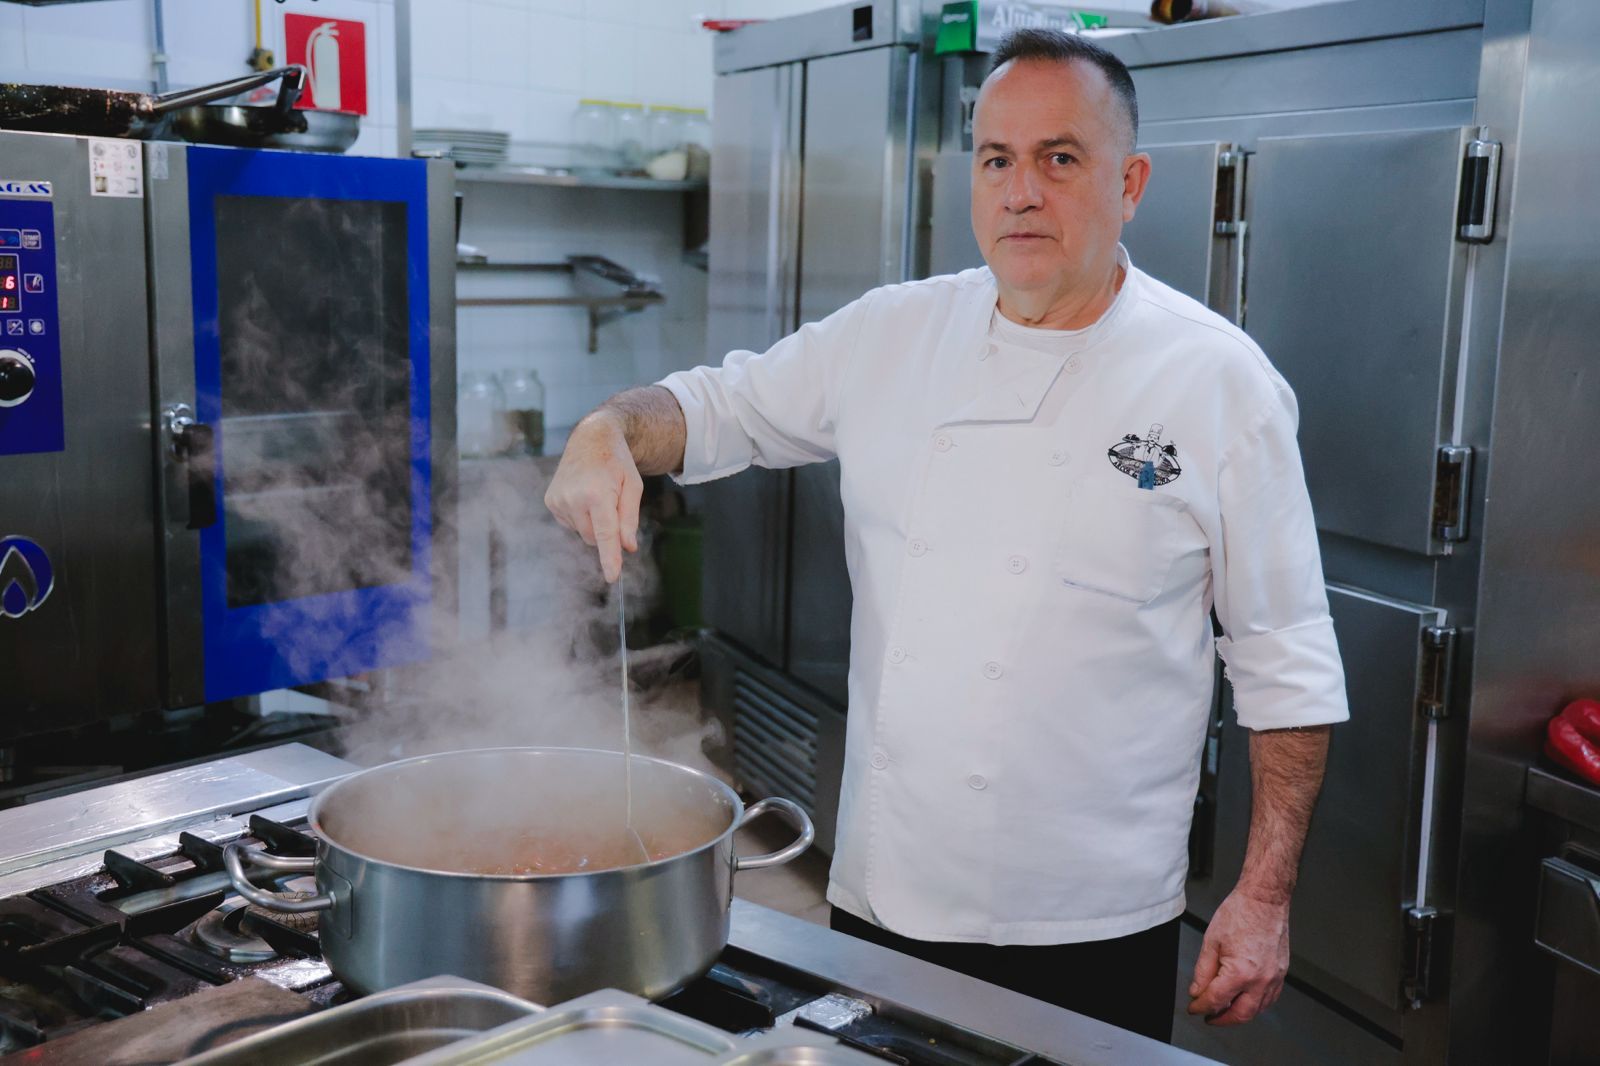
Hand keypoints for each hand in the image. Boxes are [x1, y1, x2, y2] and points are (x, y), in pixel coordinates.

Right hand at [543, 411, 642, 582]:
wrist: (591, 438)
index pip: (605, 533)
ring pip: (582, 532)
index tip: (612, 577)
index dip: (609, 557)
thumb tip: (627, 547)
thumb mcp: (633, 486)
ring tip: (596, 494)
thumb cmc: (617, 463)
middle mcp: (573, 497)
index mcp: (597, 493)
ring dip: (593, 522)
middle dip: (605, 531)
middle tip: (612, 504)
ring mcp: (558, 500)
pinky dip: (581, 517)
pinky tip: (584, 496)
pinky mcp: (551, 501)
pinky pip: (571, 524)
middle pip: (594, 537)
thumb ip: (630, 519)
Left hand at [1186, 889, 1289, 1024]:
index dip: (1200, 1007)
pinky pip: (1270, 998)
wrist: (1264, 900)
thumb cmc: (1240, 913)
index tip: (1194, 1008)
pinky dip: (1256, 1004)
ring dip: (1240, 1014)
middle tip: (1209, 1017)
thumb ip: (1202, 971)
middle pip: (1240, 1014)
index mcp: (1240, 972)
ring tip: (1224, 1011)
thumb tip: (1197, 991)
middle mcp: (1260, 979)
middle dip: (1221, 1019)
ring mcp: (1274, 978)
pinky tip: (1245, 1000)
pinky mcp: (1281, 973)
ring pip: (1258, 1010)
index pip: (1215, 1000)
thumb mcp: (1211, 942)